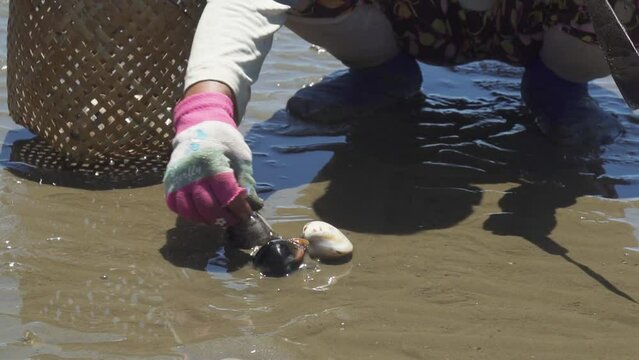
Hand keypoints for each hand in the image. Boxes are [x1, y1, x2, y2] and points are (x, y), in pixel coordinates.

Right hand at [163, 92, 261, 226]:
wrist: (198, 128)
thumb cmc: (224, 142)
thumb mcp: (241, 156)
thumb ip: (246, 180)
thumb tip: (252, 205)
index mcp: (212, 162)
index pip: (227, 194)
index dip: (239, 208)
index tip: (246, 214)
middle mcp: (192, 172)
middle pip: (208, 206)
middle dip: (225, 218)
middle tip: (235, 219)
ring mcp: (178, 178)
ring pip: (190, 210)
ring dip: (207, 220)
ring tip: (220, 219)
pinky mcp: (169, 182)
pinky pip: (176, 206)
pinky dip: (190, 214)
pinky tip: (203, 213)